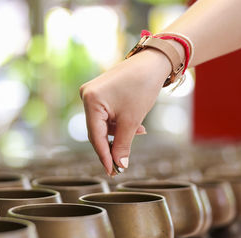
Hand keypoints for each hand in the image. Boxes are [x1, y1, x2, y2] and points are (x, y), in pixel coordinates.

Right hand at [80, 49, 171, 174]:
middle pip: (97, 130)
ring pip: (103, 124)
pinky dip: (118, 123)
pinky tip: (134, 125)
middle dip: (111, 146)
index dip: (104, 156)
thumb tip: (119, 165)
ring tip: (138, 133)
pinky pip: (106, 115)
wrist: (153, 62)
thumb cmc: (142, 86)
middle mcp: (86, 96)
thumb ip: (123, 145)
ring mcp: (92, 93)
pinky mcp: (100, 93)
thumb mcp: (132, 120)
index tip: (112, 171)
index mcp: (90, 100)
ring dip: (118, 133)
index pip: (95, 136)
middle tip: (121, 165)